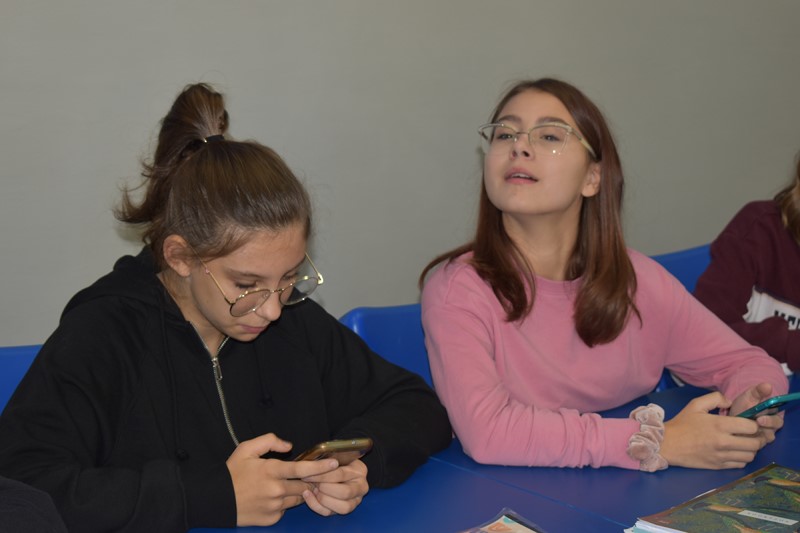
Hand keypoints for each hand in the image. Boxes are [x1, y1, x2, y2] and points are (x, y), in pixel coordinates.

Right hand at [226, 433, 340, 525]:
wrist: (216, 499)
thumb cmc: (232, 472)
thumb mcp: (247, 448)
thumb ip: (270, 441)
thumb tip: (289, 446)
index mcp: (271, 470)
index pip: (302, 469)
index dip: (321, 466)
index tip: (334, 463)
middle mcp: (275, 490)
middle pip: (305, 486)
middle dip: (312, 481)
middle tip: (313, 476)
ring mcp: (274, 506)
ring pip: (298, 499)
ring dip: (298, 492)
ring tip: (288, 484)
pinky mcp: (271, 519)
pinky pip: (286, 510)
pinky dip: (285, 504)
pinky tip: (274, 498)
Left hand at [300, 459, 368, 515]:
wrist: (338, 468)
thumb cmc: (334, 460)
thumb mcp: (336, 455)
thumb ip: (329, 457)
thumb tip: (316, 461)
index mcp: (360, 471)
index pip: (341, 474)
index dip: (323, 475)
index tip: (309, 472)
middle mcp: (361, 487)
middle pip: (344, 492)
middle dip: (324, 488)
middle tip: (311, 481)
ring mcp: (355, 501)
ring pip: (343, 507)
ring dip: (323, 499)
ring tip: (312, 489)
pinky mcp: (343, 509)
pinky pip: (330, 513)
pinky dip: (316, 506)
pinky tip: (308, 496)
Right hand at [661, 392, 762, 468]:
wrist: (667, 444)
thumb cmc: (682, 423)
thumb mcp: (695, 404)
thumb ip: (715, 398)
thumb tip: (731, 402)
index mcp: (719, 425)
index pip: (751, 427)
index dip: (754, 424)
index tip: (749, 422)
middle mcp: (723, 442)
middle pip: (755, 443)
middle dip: (758, 438)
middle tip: (752, 434)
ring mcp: (721, 456)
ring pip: (750, 456)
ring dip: (751, 449)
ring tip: (745, 443)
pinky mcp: (718, 466)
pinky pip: (740, 464)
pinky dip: (742, 458)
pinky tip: (736, 452)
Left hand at [730, 382, 783, 445]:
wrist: (730, 417)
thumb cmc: (743, 406)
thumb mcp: (749, 397)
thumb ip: (758, 391)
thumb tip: (768, 385)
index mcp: (771, 417)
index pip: (777, 421)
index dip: (771, 421)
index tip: (760, 418)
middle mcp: (769, 429)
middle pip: (771, 434)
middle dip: (763, 429)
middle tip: (754, 424)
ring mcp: (762, 438)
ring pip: (763, 441)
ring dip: (755, 436)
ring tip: (743, 431)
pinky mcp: (754, 446)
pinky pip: (754, 448)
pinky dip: (747, 443)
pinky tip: (739, 438)